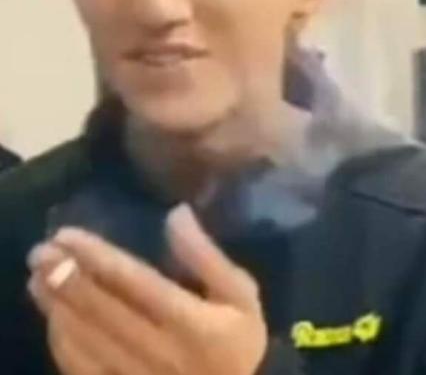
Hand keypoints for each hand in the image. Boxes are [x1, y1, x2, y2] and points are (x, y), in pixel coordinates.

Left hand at [27, 204, 267, 374]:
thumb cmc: (238, 342)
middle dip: (66, 277)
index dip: (98, 257)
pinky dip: (61, 340)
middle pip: (101, 310)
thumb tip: (176, 214)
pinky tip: (52, 316)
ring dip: (56, 306)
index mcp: (189, 320)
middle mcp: (156, 348)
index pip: (133, 282)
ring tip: (37, 276)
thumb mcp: (241, 295)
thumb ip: (207, 256)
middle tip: (40, 250)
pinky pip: (81, 367)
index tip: (68, 234)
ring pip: (84, 339)